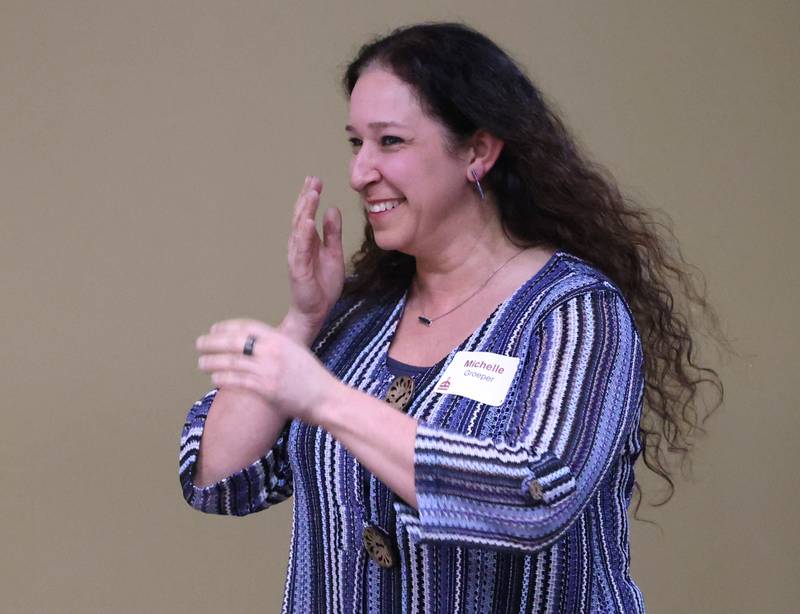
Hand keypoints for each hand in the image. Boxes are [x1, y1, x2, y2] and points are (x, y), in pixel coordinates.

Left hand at [196, 318, 342, 424]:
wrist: (327, 398)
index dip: (228, 327)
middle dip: (213, 342)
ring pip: (232, 361)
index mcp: (281, 338)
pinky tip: (214, 378)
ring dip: (213, 361)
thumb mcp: (297, 352)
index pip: (247, 326)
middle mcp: (273, 351)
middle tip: (199, 343)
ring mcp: (269, 369)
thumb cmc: (313, 378)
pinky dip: (223, 378)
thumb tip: (254, 347)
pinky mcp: (266, 388)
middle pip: (235, 341)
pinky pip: (237, 380)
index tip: (214, 329)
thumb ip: (276, 347)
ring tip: (201, 362)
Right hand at [285, 176, 344, 343]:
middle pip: (301, 216)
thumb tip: (332, 209)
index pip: (307, 214)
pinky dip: (304, 235)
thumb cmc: (323, 284)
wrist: (316, 311)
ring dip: (305, 210)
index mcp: (308, 241)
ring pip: (299, 229)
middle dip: (306, 197)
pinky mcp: (299, 270)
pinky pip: (301, 250)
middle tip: (313, 179)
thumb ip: (332, 233)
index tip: (316, 180)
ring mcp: (297, 257)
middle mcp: (299, 246)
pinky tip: (308, 222)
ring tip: (311, 194)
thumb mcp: (334, 253)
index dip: (310, 197)